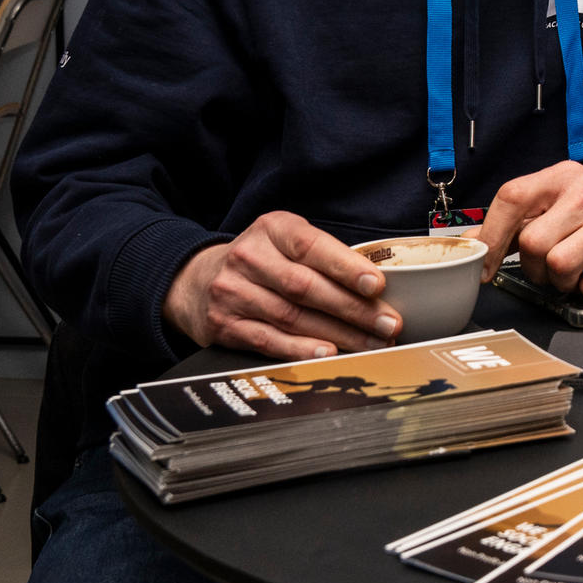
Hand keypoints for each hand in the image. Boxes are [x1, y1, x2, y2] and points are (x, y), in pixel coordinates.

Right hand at [162, 210, 399, 358]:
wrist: (196, 280)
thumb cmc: (260, 260)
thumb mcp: (286, 241)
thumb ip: (323, 256)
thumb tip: (376, 288)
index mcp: (272, 229)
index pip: (312, 247)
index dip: (346, 267)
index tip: (376, 285)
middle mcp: (249, 257)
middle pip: (306, 287)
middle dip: (353, 309)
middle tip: (387, 325)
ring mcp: (233, 292)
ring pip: (292, 317)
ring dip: (338, 334)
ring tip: (370, 344)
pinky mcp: (224, 325)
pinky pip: (269, 340)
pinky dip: (302, 349)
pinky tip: (328, 354)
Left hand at [479, 162, 582, 299]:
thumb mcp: (562, 208)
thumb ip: (517, 224)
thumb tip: (471, 241)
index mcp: (565, 176)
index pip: (512, 197)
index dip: (490, 236)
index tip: (485, 266)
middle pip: (532, 242)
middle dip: (534, 268)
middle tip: (549, 269)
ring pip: (560, 266)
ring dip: (562, 283)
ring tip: (575, 273)